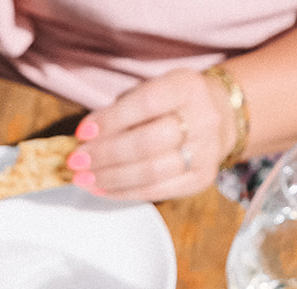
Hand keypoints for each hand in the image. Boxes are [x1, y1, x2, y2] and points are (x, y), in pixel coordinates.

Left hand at [66, 67, 235, 201]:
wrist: (220, 116)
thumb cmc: (173, 102)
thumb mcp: (154, 89)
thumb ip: (123, 109)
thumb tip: (84, 136)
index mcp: (187, 87)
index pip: (147, 103)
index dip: (111, 120)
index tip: (82, 133)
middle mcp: (203, 119)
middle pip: (148, 143)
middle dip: (106, 155)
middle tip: (76, 161)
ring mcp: (205, 152)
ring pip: (152, 172)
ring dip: (110, 178)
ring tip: (83, 178)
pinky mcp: (200, 179)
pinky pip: (157, 191)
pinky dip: (123, 192)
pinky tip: (101, 188)